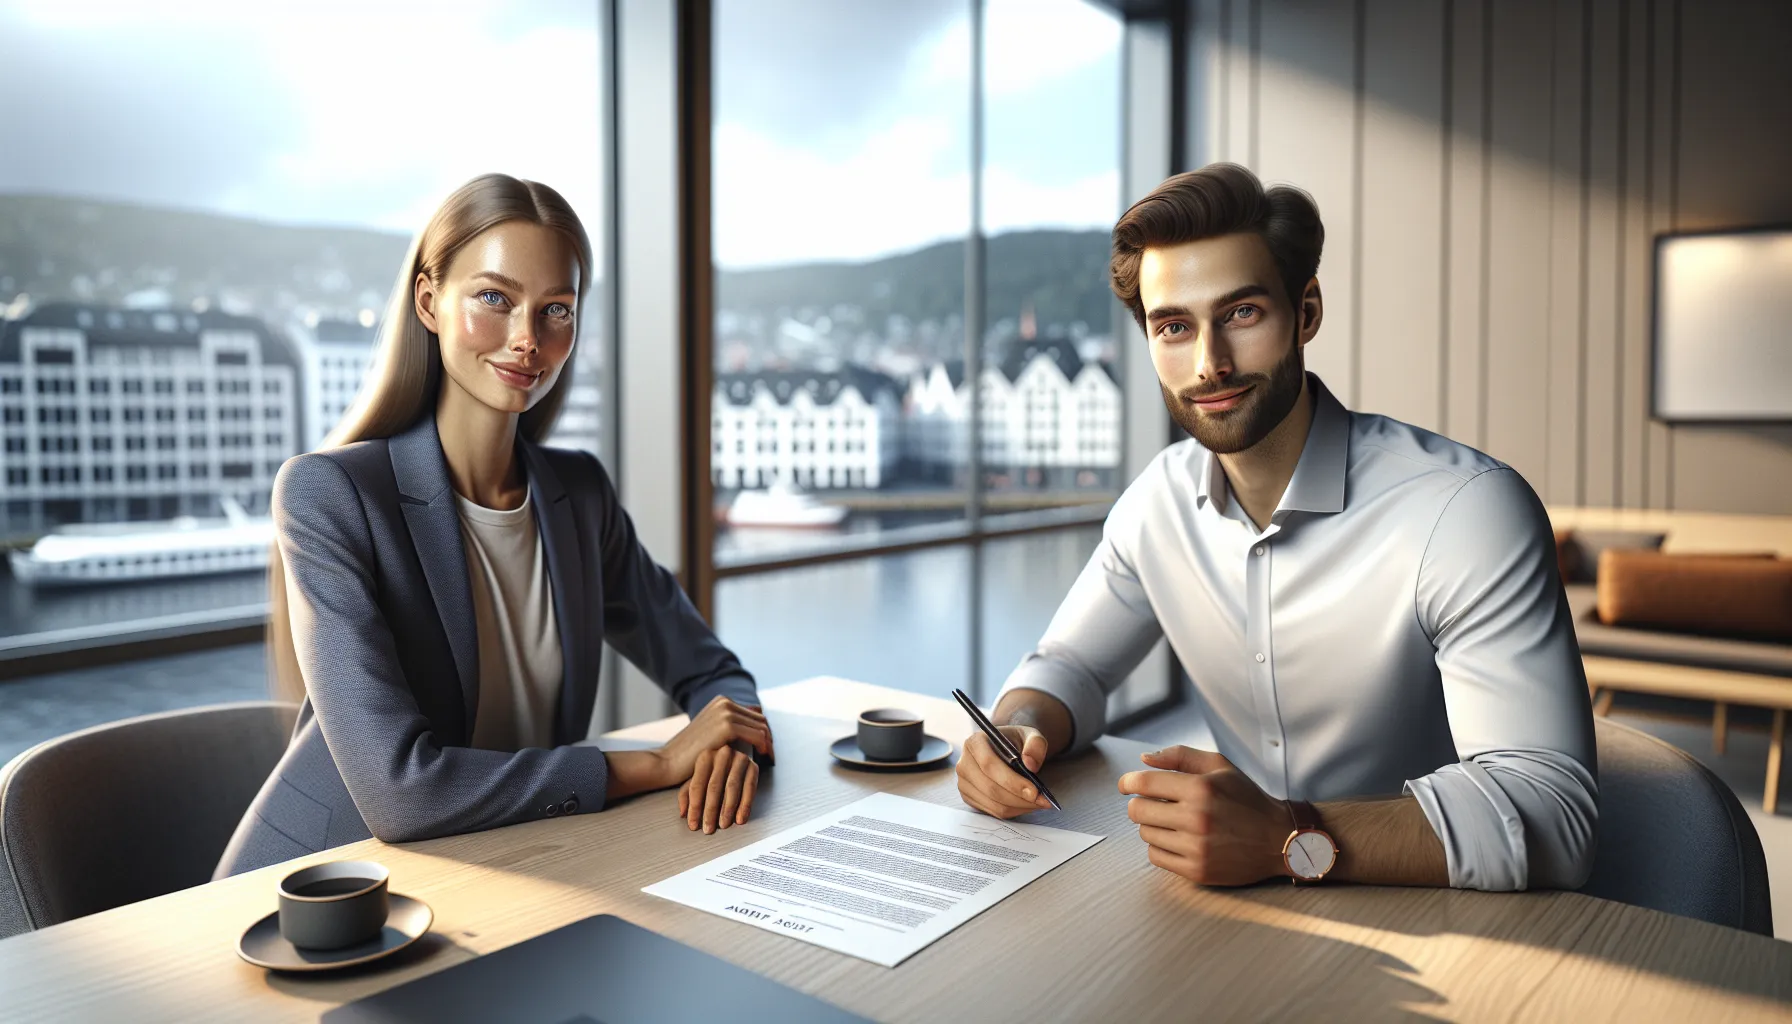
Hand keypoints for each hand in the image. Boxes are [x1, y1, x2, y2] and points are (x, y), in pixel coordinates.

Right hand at [657, 696, 771, 833]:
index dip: (763, 731)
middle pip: (761, 720)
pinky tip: (763, 760)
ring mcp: (725, 711)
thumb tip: (754, 719)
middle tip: (771, 756)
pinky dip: (764, 747)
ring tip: (769, 759)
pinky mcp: (727, 725)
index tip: (767, 748)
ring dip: (769, 744)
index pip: (754, 714)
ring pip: (762, 727)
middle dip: (769, 738)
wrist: (667, 761)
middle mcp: (724, 702)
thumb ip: (729, 726)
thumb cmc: (689, 753)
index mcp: (721, 701)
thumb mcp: (711, 733)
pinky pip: (757, 735)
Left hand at [677, 742, 758, 833]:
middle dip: (710, 811)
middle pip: (714, 787)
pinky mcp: (753, 767)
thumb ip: (686, 795)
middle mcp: (722, 754)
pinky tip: (740, 819)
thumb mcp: (696, 779)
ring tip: (723, 825)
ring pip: (732, 788)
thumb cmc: (711, 771)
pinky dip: (745, 805)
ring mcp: (739, 759)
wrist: (733, 755)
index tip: (693, 825)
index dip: (694, 808)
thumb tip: (683, 813)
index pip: (697, 786)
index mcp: (705, 757)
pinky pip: (749, 788)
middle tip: (709, 828)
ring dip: (727, 810)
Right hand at [955, 724, 1051, 817]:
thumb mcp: (1030, 736)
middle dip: (1019, 798)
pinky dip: (1013, 811)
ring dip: (1019, 807)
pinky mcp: (968, 797)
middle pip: (990, 788)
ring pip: (993, 803)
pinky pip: (993, 811)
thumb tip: (1031, 764)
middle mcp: (964, 763)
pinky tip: (1026, 804)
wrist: (1006, 750)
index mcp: (974, 743)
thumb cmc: (1016, 743)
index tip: (1034, 791)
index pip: (989, 765)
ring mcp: (963, 783)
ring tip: (1038, 802)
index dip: (1012, 781)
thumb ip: (1035, 745)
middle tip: (1043, 801)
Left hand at [1117, 746, 1291, 885]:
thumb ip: (1180, 756)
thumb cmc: (1246, 799)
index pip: (1144, 784)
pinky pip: (1156, 857)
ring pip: (1145, 834)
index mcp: (1200, 788)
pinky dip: (1161, 847)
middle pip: (1137, 811)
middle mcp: (1196, 818)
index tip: (1126, 785)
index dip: (1128, 782)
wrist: (1279, 839)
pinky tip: (1177, 840)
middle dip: (1141, 804)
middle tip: (1155, 804)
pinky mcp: (1197, 871)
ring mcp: (1196, 848)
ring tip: (1174, 822)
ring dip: (1153, 826)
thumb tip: (1143, 760)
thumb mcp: (1220, 767)